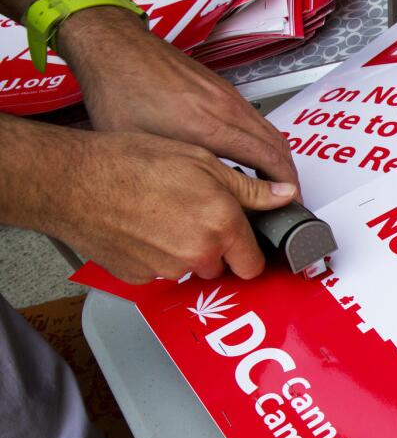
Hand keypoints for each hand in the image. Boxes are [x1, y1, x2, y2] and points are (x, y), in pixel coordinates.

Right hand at [45, 130, 297, 283]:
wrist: (72, 181)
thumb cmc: (130, 163)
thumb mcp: (200, 160)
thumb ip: (248, 187)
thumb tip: (283, 195)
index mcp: (221, 224)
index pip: (253, 264)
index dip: (249, 252)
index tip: (243, 243)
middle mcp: (198, 253)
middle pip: (221, 266)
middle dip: (216, 247)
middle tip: (193, 215)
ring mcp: (168, 270)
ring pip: (190, 269)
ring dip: (185, 251)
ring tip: (162, 216)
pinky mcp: (139, 277)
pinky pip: (159, 272)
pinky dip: (155, 256)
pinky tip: (141, 228)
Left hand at [55, 7, 299, 188]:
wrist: (114, 47)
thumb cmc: (119, 92)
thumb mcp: (143, 147)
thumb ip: (177, 173)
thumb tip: (193, 199)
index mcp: (209, 127)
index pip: (269, 160)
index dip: (286, 186)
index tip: (289, 203)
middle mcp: (226, 109)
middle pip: (279, 147)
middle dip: (290, 177)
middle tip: (288, 199)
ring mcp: (227, 96)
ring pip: (271, 131)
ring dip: (279, 158)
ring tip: (274, 182)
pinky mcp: (222, 88)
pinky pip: (257, 119)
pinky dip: (265, 141)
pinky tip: (252, 154)